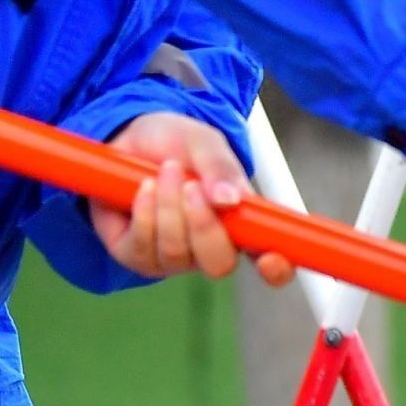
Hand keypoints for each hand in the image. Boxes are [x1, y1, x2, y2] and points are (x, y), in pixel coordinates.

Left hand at [92, 114, 293, 284]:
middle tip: (191, 185)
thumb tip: (230, 200)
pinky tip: (144, 188)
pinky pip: (142, 249)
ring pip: (176, 252)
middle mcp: (211, 248)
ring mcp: (174, 256)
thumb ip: (220, 168)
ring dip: (168, 207)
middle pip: (219, 265)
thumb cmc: (175, 143)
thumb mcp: (203, 142)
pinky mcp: (137, 256)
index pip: (271, 260)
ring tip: (165, 172)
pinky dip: (144, 214)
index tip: (270, 258)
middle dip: (203, 226)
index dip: (277, 268)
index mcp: (241, 224)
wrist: (128, 137)